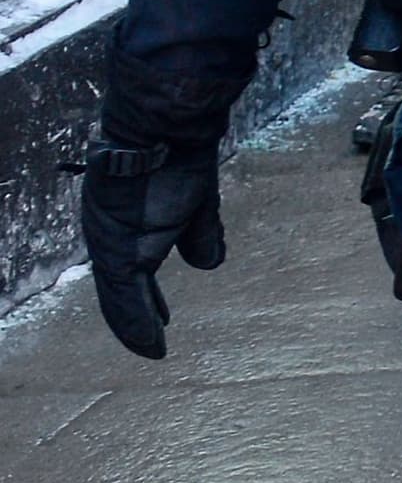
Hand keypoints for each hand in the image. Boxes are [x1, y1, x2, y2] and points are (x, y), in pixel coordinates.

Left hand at [81, 134, 224, 359]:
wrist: (165, 132)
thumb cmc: (180, 158)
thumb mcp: (196, 203)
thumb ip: (200, 234)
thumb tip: (211, 263)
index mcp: (132, 230)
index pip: (136, 273)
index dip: (148, 299)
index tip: (164, 319)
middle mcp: (113, 241)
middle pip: (123, 290)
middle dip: (136, 318)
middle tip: (153, 345)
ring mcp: (109, 246)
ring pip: (120, 298)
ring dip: (135, 327)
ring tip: (152, 351)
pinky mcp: (114, 249)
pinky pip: (124, 294)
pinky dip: (136, 322)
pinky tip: (150, 341)